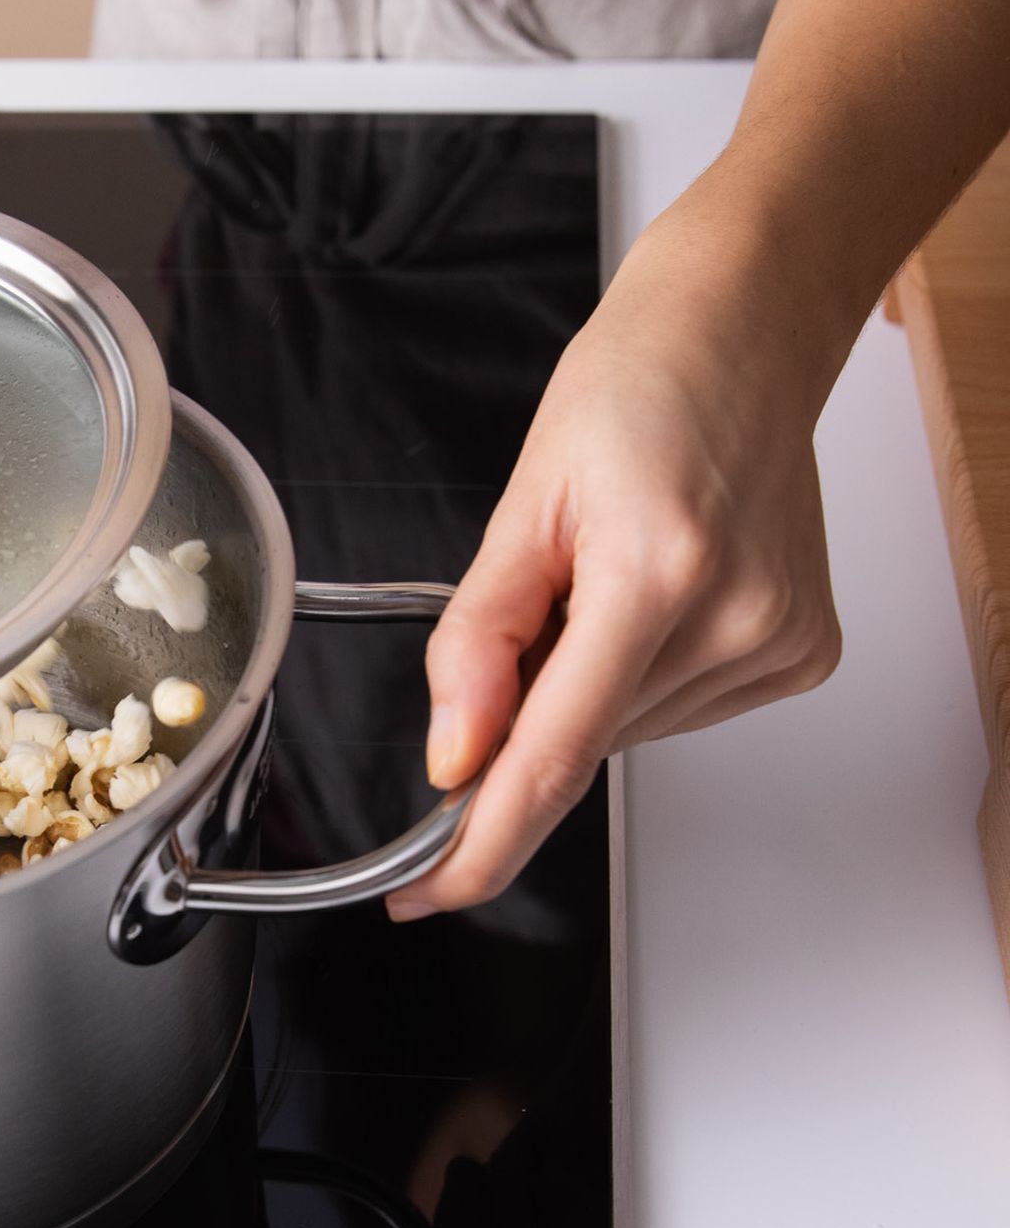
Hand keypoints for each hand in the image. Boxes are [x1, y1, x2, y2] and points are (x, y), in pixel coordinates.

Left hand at [386, 212, 843, 919]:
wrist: (743, 332)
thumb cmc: (633, 388)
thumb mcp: (523, 502)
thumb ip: (478, 640)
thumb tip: (452, 755)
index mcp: (655, 574)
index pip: (553, 758)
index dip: (481, 845)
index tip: (426, 895)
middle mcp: (733, 620)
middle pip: (580, 742)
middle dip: (528, 707)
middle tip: (543, 599)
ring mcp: (778, 642)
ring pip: (625, 733)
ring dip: (587, 685)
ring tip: (612, 574)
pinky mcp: (802, 652)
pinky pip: (677, 709)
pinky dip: (638, 675)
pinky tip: (657, 594)